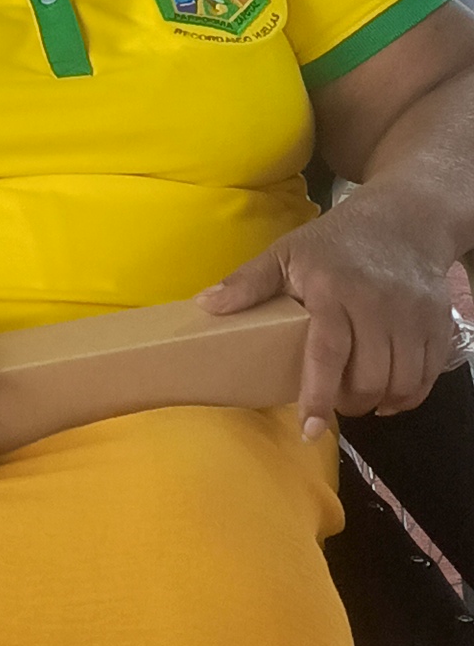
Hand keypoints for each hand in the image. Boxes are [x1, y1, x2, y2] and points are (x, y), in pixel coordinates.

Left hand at [205, 213, 473, 433]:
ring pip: (401, 381)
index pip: (327, 353)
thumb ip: (250, 281)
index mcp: (333, 291)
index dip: (318, 396)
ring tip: (359, 399)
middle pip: (368, 377)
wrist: (404, 217)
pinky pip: (429, 375)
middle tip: (332, 405)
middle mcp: (378, 305)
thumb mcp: (287, 251)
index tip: (308, 429)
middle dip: (348, 403)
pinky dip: (410, 395)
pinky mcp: (439, 322)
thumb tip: (206, 306)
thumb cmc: (336, 241)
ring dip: (379, 402)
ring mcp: (414, 315)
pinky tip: (391, 395)